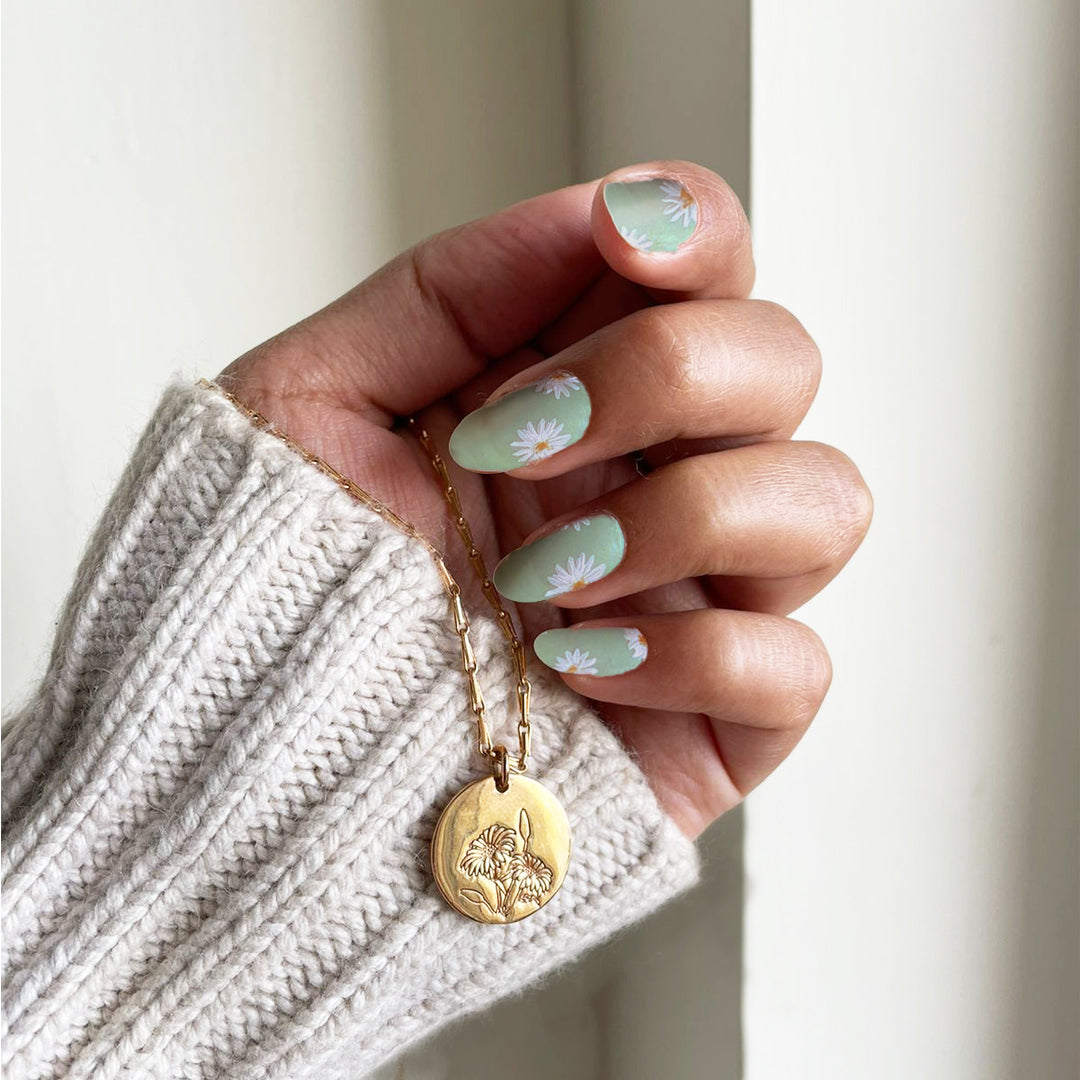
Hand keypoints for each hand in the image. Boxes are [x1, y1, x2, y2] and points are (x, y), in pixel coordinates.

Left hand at [220, 160, 871, 837]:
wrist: (266, 755)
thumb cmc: (286, 576)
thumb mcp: (322, 398)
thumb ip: (451, 292)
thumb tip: (591, 210)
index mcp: (583, 390)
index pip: (713, 268)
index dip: (695, 235)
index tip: (620, 243)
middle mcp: (660, 477)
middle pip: (785, 360)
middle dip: (664, 376)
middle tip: (520, 444)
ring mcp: (700, 598)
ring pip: (824, 503)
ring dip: (684, 517)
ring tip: (542, 577)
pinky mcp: (716, 720)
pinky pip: (793, 664)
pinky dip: (691, 655)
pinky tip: (577, 669)